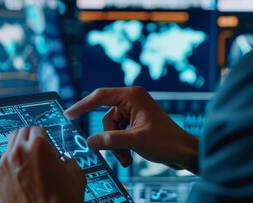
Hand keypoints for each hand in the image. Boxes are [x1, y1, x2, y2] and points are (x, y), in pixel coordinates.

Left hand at [0, 126, 85, 202]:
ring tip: (30, 162)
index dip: (43, 133)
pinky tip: (22, 177)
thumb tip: (65, 160)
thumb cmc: (62, 201)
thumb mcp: (76, 174)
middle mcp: (18, 152)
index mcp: (38, 146)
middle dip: (29, 137)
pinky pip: (3, 166)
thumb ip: (69, 160)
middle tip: (36, 145)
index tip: (45, 138)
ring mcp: (4, 166)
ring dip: (19, 150)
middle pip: (20, 132)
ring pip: (9, 148)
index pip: (37, 128)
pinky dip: (12, 167)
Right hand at [64, 86, 198, 172]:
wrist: (184, 152)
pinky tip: (130, 156)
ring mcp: (134, 111)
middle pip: (106, 118)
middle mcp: (132, 100)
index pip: (100, 96)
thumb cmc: (166, 142)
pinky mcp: (136, 123)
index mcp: (132, 96)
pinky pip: (118, 133)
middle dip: (110, 138)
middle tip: (119, 153)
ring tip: (127, 158)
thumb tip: (89, 141)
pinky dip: (121, 146)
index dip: (82, 105)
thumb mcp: (135, 142)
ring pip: (111, 128)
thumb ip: (110, 140)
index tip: (68, 115)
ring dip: (116, 145)